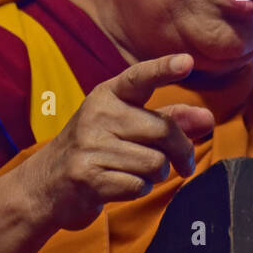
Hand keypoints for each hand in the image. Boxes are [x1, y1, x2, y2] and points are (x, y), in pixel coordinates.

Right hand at [25, 54, 214, 232]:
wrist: (45, 184)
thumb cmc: (97, 148)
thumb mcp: (128, 125)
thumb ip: (170, 119)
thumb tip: (207, 119)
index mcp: (109, 95)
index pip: (140, 77)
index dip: (164, 69)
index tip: (187, 61)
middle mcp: (98, 115)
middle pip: (164, 131)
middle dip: (182, 152)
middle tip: (184, 164)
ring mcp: (90, 146)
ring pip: (155, 164)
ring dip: (157, 175)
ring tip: (137, 172)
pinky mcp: (87, 177)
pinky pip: (139, 186)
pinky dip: (139, 190)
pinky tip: (121, 185)